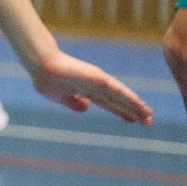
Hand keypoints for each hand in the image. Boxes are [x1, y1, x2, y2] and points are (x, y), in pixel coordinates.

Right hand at [29, 48, 151, 123]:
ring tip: (148, 114)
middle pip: (118, 100)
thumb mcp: (59, 96)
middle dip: (132, 110)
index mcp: (86, 91)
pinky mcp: (97, 77)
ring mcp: (97, 80)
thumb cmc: (45, 78)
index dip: (120, 112)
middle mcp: (96, 85)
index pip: (108, 103)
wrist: (39, 64)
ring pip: (120, 95)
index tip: (133, 120)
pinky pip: (116, 89)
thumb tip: (87, 108)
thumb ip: (73, 102)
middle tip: (148, 121)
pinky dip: (128, 97)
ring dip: (134, 105)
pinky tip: (138, 104)